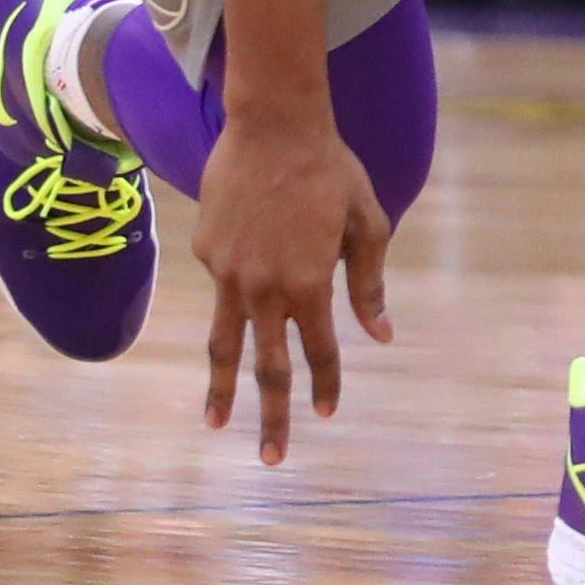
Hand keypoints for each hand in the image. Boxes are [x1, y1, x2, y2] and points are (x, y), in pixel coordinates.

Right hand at [194, 107, 392, 465]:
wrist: (272, 127)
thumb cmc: (331, 171)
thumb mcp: (368, 223)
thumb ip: (370, 284)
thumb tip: (380, 335)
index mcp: (308, 283)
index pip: (317, 349)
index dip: (324, 383)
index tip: (326, 414)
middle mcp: (263, 288)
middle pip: (265, 365)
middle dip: (270, 414)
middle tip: (272, 457)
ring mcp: (227, 273)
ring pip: (223, 343)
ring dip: (219, 388)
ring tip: (215, 424)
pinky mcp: (205, 252)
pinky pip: (224, 282)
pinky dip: (237, 286)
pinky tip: (252, 250)